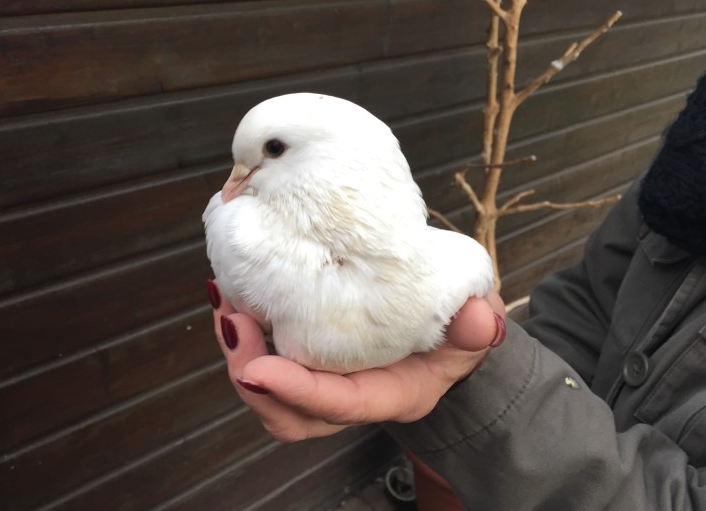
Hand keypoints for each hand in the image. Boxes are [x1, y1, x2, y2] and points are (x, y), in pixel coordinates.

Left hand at [208, 280, 506, 442]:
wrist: (445, 332)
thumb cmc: (457, 332)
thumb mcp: (476, 326)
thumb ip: (477, 328)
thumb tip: (479, 319)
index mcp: (391, 394)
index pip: (339, 404)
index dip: (297, 391)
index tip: (258, 369)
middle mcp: (350, 396)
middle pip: (288, 413)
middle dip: (250, 371)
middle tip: (233, 318)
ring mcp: (326, 379)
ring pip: (268, 391)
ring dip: (238, 350)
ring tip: (226, 299)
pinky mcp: (309, 356)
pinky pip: (267, 356)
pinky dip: (244, 332)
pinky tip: (234, 292)